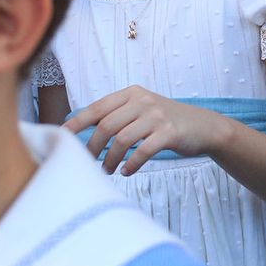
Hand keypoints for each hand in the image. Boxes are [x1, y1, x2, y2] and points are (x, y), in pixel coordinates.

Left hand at [64, 84, 224, 175]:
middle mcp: (142, 101)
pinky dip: (131, 164)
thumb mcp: (142, 110)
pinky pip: (142, 151)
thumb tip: (84, 131)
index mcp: (131, 94)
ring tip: (107, 170)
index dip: (77, 123)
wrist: (203, 126)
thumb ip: (118, 115)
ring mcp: (156, 116)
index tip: (62, 137)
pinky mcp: (169, 132)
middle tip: (87, 162)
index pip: (97, 107)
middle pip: (106, 125)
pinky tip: (126, 171)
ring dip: (110, 159)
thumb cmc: (165, 122)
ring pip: (122, 140)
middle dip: (92, 148)